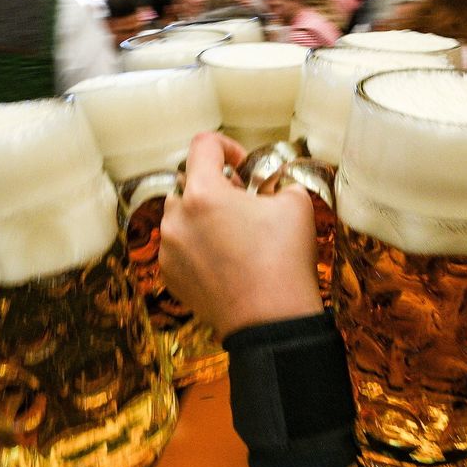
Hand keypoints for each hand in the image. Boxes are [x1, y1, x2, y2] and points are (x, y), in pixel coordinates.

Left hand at [160, 132, 323, 337]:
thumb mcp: (296, 205)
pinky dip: (197, 245)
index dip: (227, 146)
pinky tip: (225, 261)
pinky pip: (179, 247)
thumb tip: (272, 185)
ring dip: (202, 216)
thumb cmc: (284, 260)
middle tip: (243, 204)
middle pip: (188, 183)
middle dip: (215, 187)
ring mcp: (169, 249)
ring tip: (233, 235)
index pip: (203, 145)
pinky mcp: (170, 276)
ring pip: (181, 217)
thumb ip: (278, 182)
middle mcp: (176, 218)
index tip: (243, 166)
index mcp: (203, 193)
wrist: (271, 321)